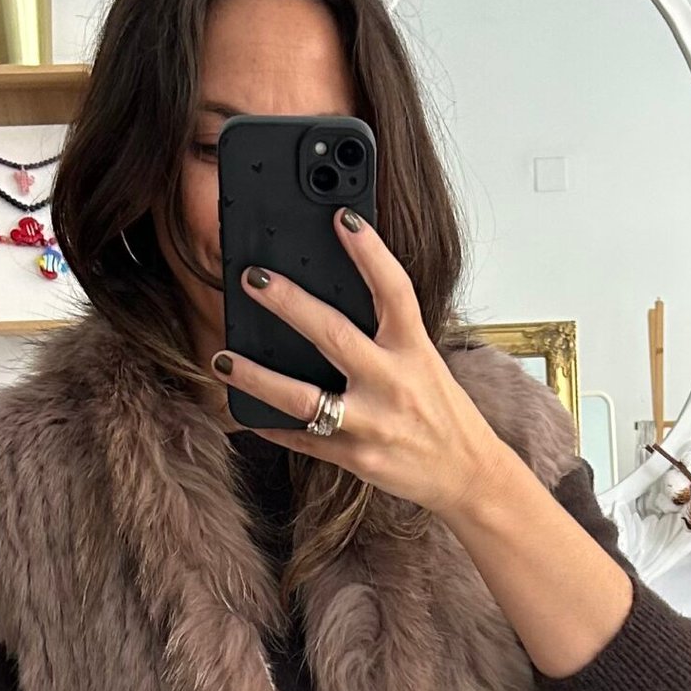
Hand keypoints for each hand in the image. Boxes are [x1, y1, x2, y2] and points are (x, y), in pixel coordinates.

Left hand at [211, 210, 507, 521]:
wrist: (467, 473)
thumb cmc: (442, 412)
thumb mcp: (425, 362)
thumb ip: (388, 334)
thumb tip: (335, 296)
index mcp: (415, 351)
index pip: (394, 290)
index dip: (370, 251)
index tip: (343, 217)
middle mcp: (394, 384)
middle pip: (335, 335)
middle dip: (289, 304)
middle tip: (253, 278)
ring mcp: (372, 424)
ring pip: (303, 397)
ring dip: (256, 377)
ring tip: (222, 358)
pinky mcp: (356, 458)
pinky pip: (302, 438)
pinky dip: (269, 425)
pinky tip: (243, 409)